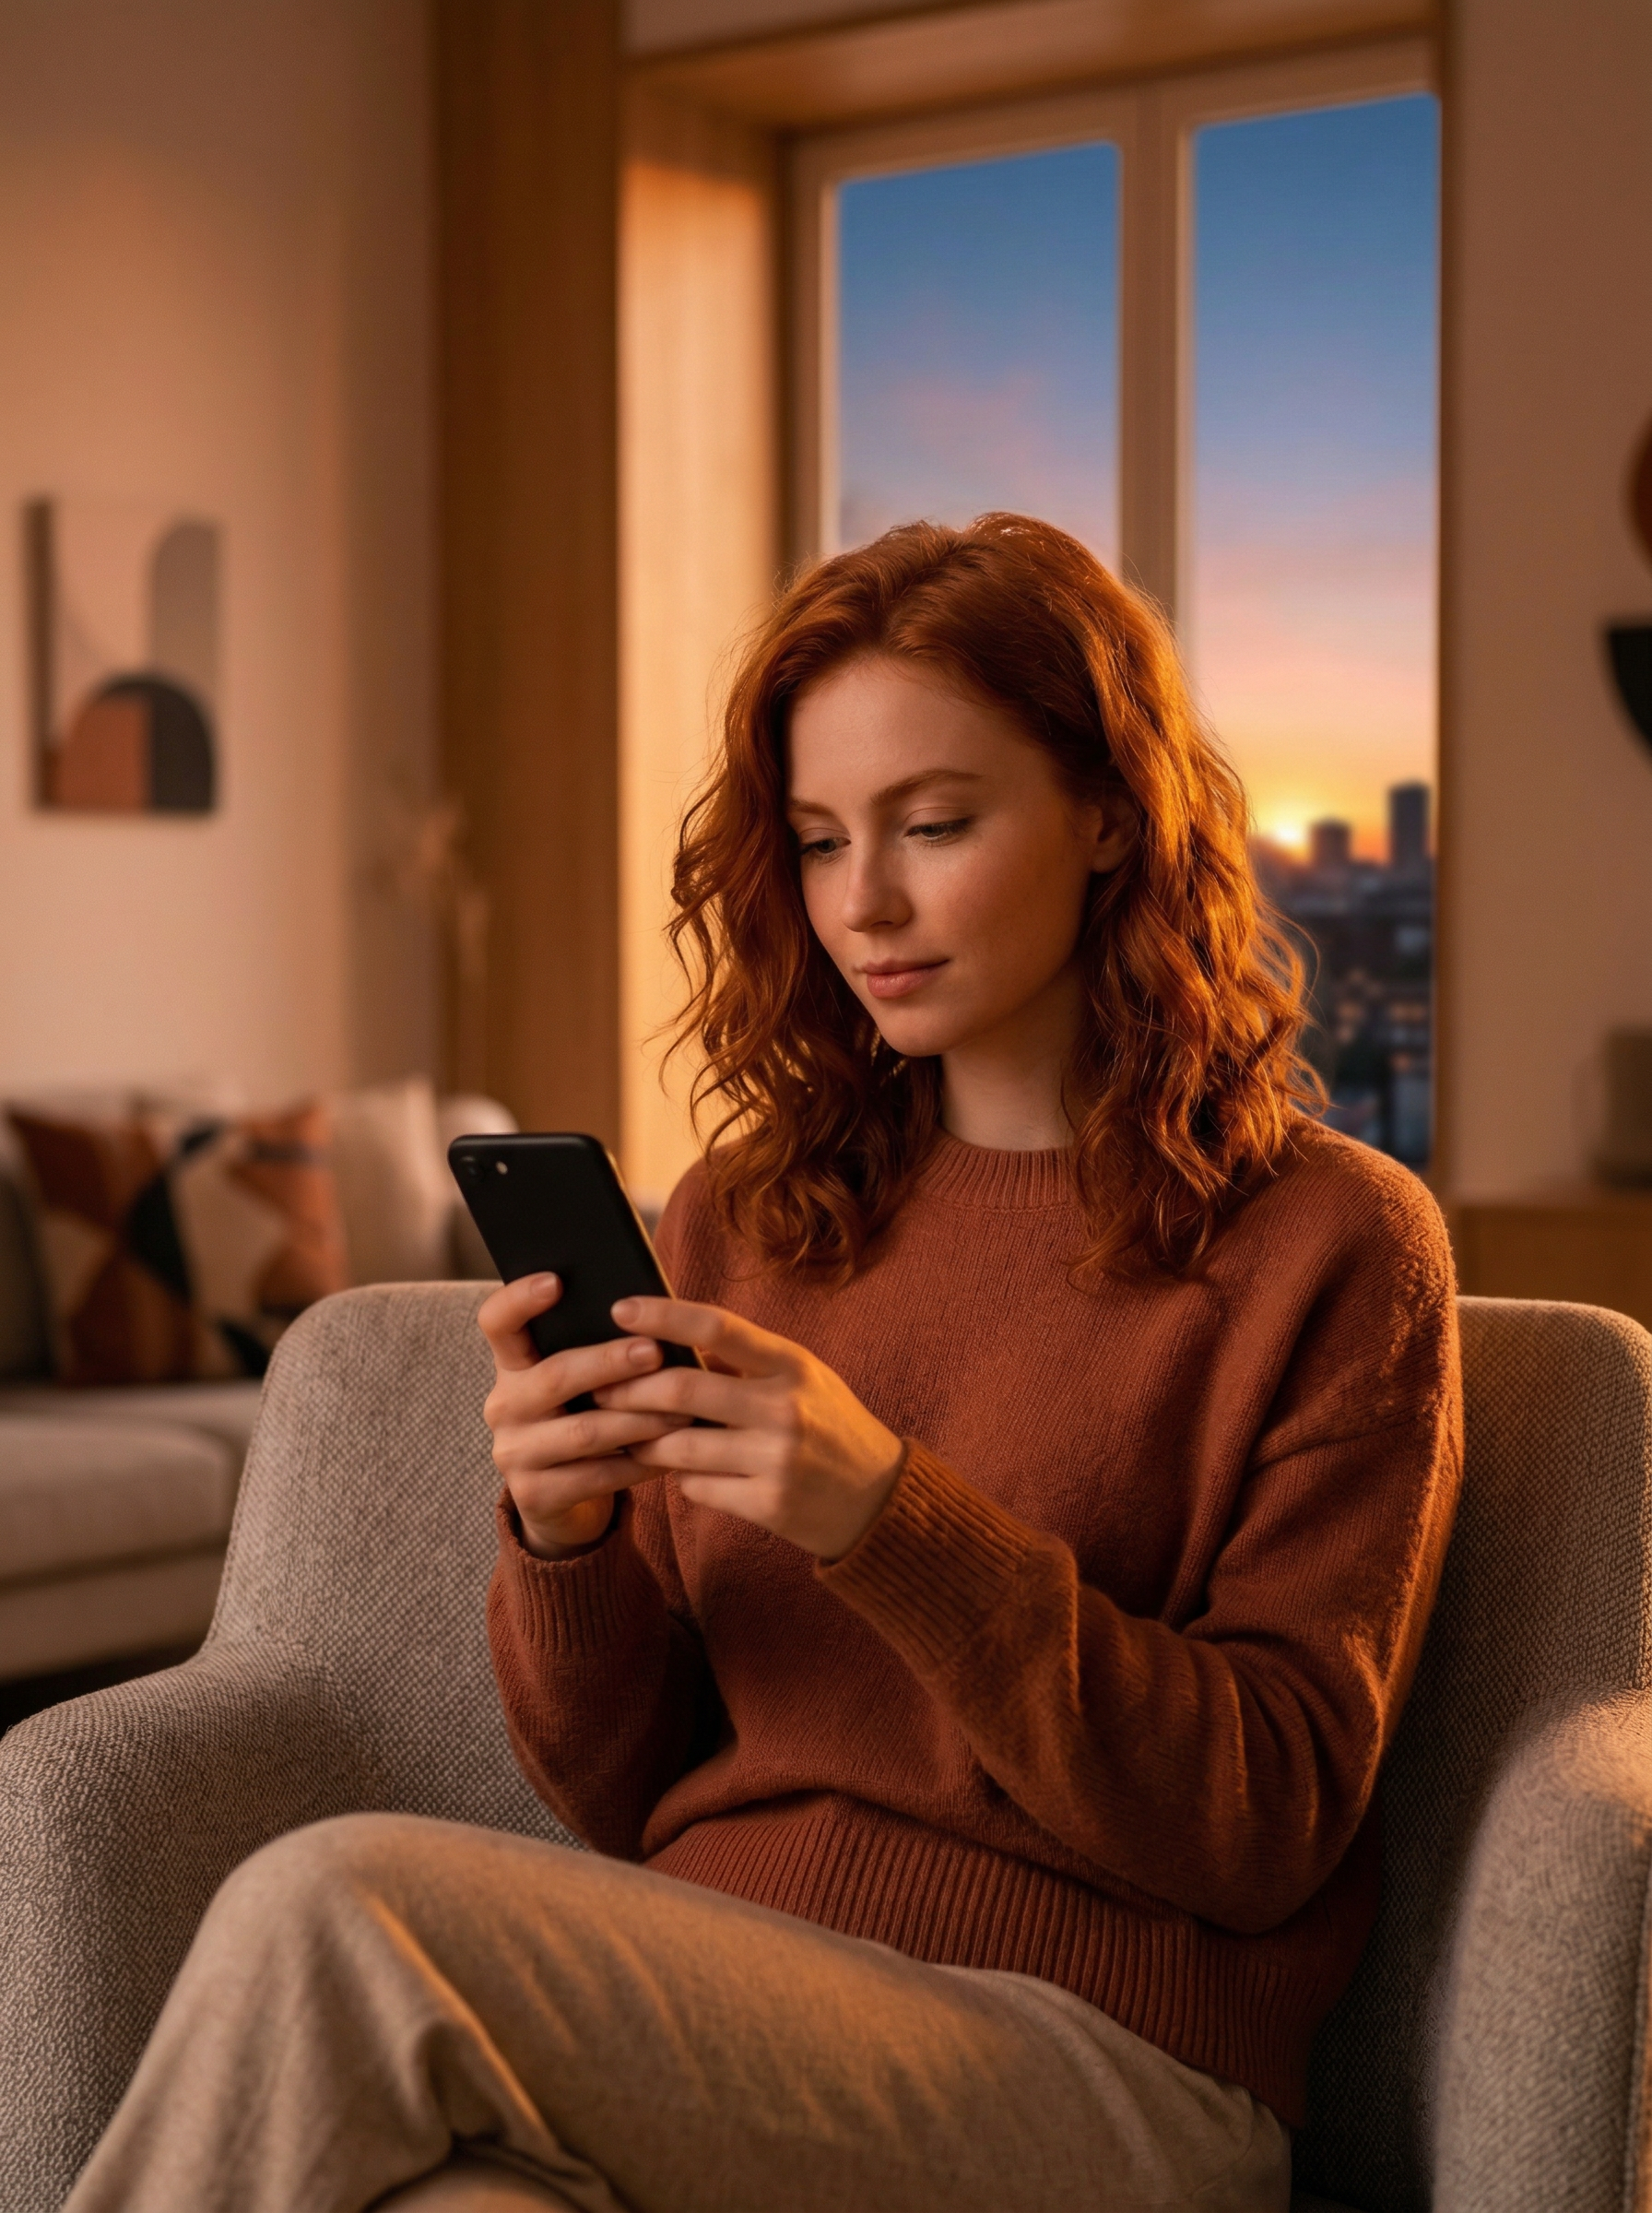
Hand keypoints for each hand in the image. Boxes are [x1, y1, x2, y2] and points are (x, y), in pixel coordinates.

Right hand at [478, 1275, 690, 1559]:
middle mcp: (504, 1406)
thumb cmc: (584, 1417)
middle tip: (655, 1351)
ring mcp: (514, 1453)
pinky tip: (674, 1453)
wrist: (562, 1499)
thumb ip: (595, 1348)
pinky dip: (640, 1464)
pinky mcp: (535, 1495)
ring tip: (684, 1409)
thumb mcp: (581, 1382)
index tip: (557, 1280)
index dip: (519, 1299)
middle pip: (554, 1376)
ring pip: (584, 1432)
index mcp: (513, 1365)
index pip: (497, 1322)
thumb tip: (656, 1313)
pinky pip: (597, 1477)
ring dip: (639, 1419)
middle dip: (609, 1362)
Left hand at [593, 1297, 904, 1559]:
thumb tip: (667, 1339)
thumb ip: (746, 1361)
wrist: (878, 1498)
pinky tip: (686, 1473)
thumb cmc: (829, 1425)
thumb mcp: (801, 1378)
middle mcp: (786, 1408)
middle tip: (600, 1389)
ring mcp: (778, 1459)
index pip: (717, 1327)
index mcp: (792, 1364)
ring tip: (629, 1435)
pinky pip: (698, 1488)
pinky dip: (683, 1479)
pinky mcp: (769, 1505)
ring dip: (644, 1442)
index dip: (663, 1315)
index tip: (620, 1309)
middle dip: (629, 1391)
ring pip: (679, 1447)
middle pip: (681, 1391)